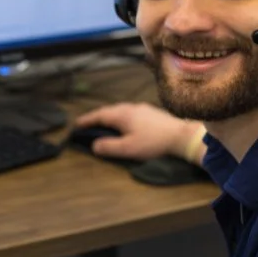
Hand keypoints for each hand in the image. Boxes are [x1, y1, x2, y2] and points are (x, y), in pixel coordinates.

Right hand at [74, 102, 204, 163]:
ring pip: (120, 111)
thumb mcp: (128, 148)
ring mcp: (141, 108)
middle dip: (97, 118)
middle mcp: (129, 107)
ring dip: (110, 118)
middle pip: (108, 111)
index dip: (86, 120)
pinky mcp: (151, 112)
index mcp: (121, 114)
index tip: (76, 124)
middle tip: (88, 125)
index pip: (99, 115)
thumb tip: (94, 145)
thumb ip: (109, 147)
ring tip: (105, 126)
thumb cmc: (153, 142)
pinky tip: (126, 126)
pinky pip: (129, 113)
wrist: (181, 135)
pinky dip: (121, 119)